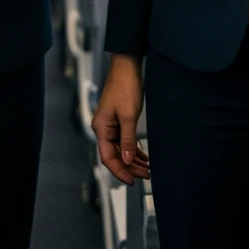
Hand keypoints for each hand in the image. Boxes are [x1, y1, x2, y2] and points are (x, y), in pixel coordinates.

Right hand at [92, 54, 149, 185]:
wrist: (127, 67)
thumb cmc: (125, 87)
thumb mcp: (128, 116)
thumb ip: (128, 139)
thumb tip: (128, 161)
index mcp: (101, 128)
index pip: (108, 157)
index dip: (120, 171)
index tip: (132, 181)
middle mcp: (103, 128)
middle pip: (114, 155)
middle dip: (129, 167)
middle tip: (146, 176)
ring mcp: (110, 124)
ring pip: (120, 149)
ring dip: (133, 160)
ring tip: (147, 169)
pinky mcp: (117, 120)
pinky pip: (124, 140)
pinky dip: (133, 149)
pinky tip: (143, 156)